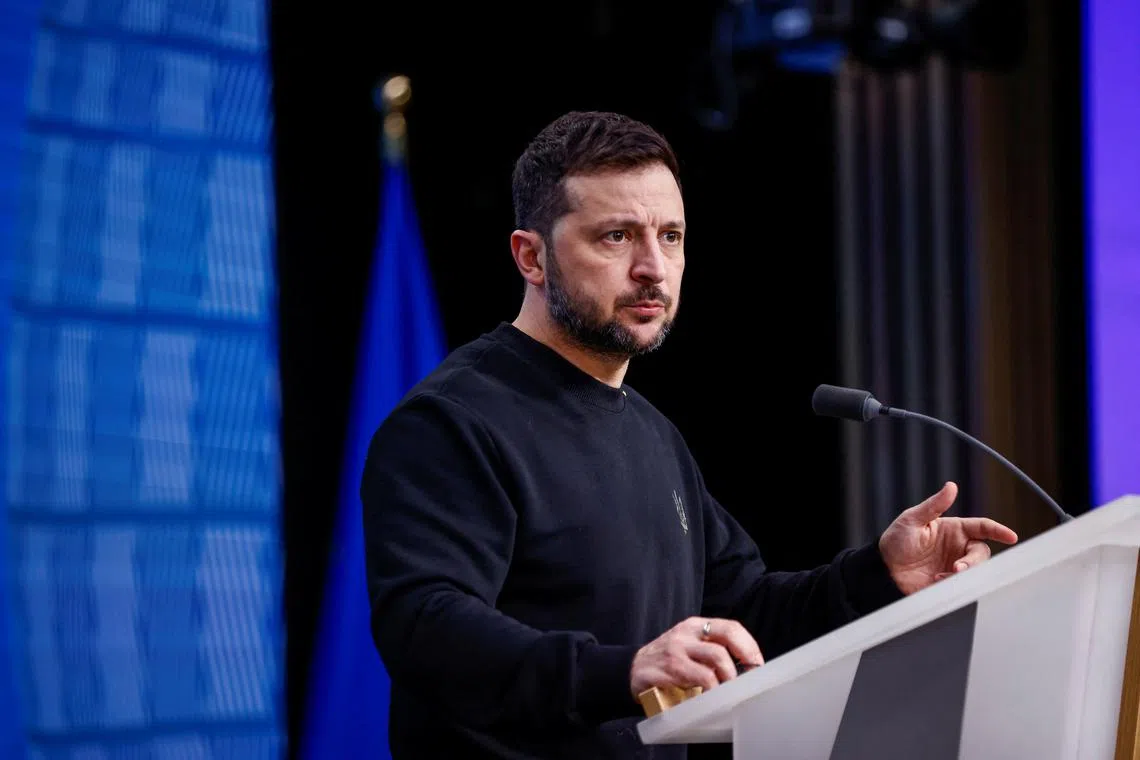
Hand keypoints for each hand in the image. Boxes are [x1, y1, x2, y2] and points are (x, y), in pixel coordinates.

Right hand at [630, 617, 763, 697]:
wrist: (630, 670)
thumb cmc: (666, 661)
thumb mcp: (688, 646)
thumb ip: (709, 650)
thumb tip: (744, 666)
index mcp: (694, 626)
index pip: (730, 627)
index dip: (748, 645)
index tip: (756, 663)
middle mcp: (686, 633)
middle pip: (726, 638)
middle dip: (744, 657)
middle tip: (749, 676)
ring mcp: (676, 650)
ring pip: (716, 658)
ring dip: (729, 677)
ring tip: (728, 689)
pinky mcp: (668, 668)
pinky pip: (699, 678)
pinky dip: (712, 689)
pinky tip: (711, 696)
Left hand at [878, 481, 1018, 594]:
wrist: (883, 569)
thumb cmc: (897, 540)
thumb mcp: (912, 519)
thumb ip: (934, 505)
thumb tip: (951, 486)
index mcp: (954, 529)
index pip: (982, 527)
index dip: (998, 530)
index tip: (1011, 536)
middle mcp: (958, 547)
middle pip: (982, 552)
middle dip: (974, 561)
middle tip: (958, 568)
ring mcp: (955, 566)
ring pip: (976, 571)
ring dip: (964, 574)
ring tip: (942, 576)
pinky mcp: (949, 583)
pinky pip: (963, 585)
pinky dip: (954, 585)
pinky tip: (937, 582)